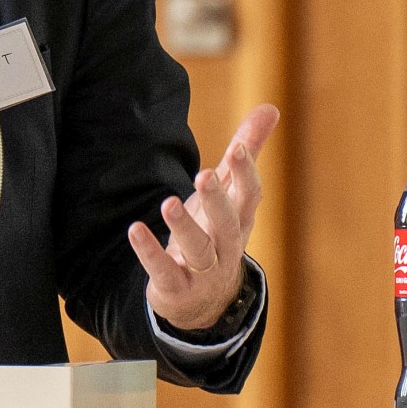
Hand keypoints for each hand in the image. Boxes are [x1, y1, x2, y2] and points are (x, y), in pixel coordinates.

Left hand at [127, 103, 277, 330]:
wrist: (204, 300)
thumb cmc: (216, 231)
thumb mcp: (231, 194)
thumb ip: (247, 152)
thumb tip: (270, 107)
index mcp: (240, 220)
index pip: (249, 197)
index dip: (246, 174)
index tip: (237, 149)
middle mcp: (226, 245)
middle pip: (226, 223)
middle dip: (217, 200)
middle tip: (205, 175)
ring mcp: (202, 270)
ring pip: (198, 249)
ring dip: (184, 226)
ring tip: (168, 202)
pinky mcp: (176, 286)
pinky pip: (163, 270)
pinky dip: (149, 252)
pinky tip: (135, 229)